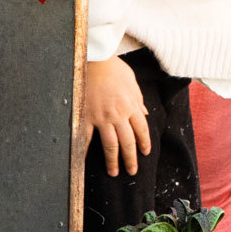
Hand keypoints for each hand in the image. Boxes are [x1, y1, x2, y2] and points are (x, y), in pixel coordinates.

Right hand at [85, 56, 150, 177]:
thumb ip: (138, 99)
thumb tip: (144, 112)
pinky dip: (85, 151)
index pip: (142, 130)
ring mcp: (102, 117)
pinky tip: (85, 161)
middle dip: (131, 159)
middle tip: (132, 171)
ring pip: (110, 145)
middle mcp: (119, 115)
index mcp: (131, 106)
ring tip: (114, 172)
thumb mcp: (132, 81)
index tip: (145, 153)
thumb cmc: (113, 67)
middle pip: (128, 142)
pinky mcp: (86, 116)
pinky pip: (86, 137)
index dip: (144, 144)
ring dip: (113, 161)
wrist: (95, 59)